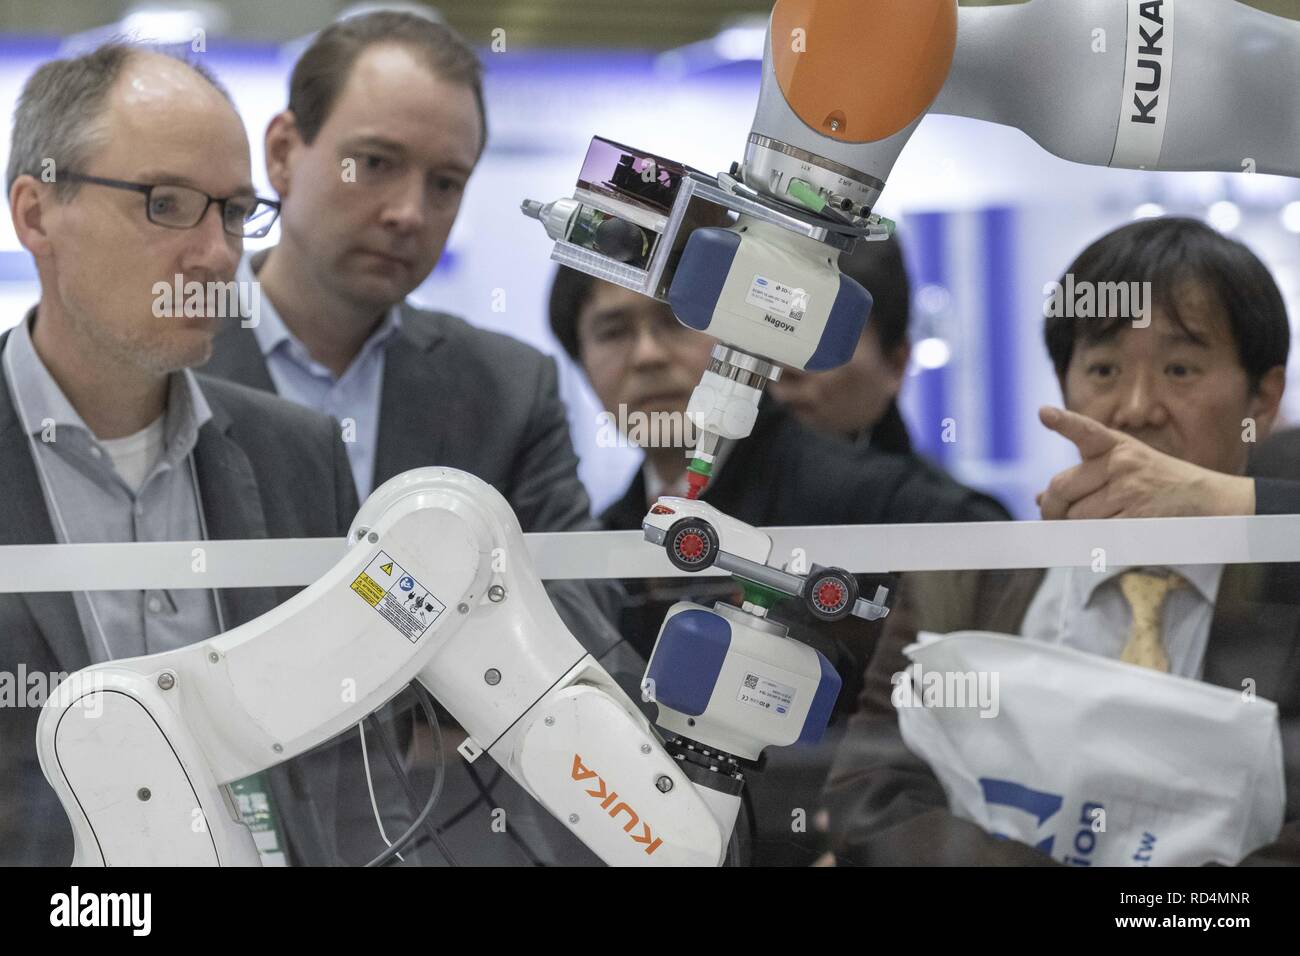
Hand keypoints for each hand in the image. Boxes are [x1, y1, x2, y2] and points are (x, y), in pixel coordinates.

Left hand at [1036, 406, 1254, 518]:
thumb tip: (1038, 496)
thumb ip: (1083, 479)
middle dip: (1051, 507)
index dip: (1064, 423)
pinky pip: (1097, 536)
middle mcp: (1122, 464)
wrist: (1207, 500)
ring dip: (1080, 528)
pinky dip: (1096, 543)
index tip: (1044, 413)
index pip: (1085, 432)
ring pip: (1076, 517)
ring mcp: (1130, 491)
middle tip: (1052, 517)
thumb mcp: (1123, 468)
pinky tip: (1115, 535)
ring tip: (1105, 522)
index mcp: (1116, 447)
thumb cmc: (1158, 484)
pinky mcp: (1137, 518)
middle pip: (1061, 489)